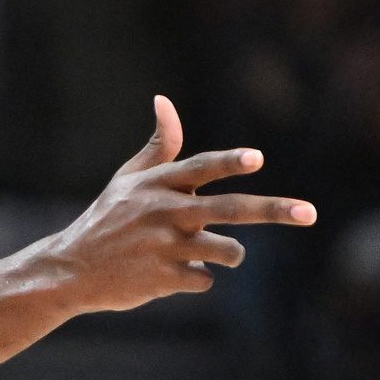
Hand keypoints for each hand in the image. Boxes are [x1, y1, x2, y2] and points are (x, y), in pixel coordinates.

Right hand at [43, 94, 315, 312]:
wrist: (69, 270)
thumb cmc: (105, 220)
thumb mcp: (127, 180)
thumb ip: (160, 146)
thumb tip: (164, 100)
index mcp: (157, 185)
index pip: (200, 169)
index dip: (228, 164)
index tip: (257, 160)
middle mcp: (163, 213)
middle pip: (229, 210)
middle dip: (273, 210)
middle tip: (310, 213)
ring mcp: (163, 248)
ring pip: (225, 250)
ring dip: (230, 254)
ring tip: (217, 254)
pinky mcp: (162, 279)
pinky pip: (203, 279)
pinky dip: (197, 278)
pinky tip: (173, 275)